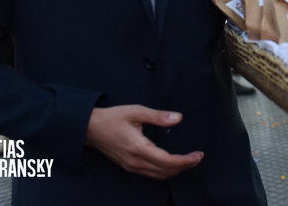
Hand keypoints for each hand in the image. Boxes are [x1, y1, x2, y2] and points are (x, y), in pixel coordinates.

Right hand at [85, 105, 202, 179]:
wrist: (90, 128)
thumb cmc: (112, 118)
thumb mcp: (136, 111)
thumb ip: (158, 116)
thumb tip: (178, 118)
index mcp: (138, 148)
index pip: (167, 161)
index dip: (185, 161)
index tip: (197, 155)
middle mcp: (135, 161)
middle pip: (165, 171)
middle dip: (184, 166)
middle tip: (197, 158)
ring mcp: (131, 166)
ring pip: (158, 175)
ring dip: (175, 170)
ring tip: (189, 161)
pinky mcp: (128, 166)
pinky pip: (150, 174)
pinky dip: (164, 171)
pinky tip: (171, 164)